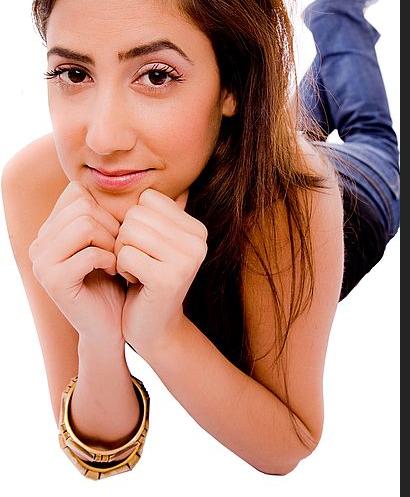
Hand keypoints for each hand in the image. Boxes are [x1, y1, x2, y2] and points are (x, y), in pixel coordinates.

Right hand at [29, 181, 125, 343]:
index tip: (115, 234)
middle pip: (82, 205)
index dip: (104, 208)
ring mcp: (41, 261)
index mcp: (50, 229)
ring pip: (84, 224)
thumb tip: (131, 178)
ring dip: (110, 241)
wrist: (111, 324)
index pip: (76, 191)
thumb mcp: (110, 239)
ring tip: (116, 259)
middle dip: (110, 225)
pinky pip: (89, 252)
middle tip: (119, 249)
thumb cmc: (115, 279)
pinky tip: (112, 271)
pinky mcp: (52, 281)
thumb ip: (107, 211)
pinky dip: (109, 259)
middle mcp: (39, 242)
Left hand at [115, 188, 207, 352]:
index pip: (148, 199)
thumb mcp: (153, 241)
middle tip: (138, 262)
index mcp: (197, 228)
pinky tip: (136, 283)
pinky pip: (125, 255)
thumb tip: (134, 171)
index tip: (145, 248)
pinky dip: (121, 269)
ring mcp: (187, 259)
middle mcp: (199, 240)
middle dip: (125, 240)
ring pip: (128, 233)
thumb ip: (152, 213)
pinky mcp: (170, 278)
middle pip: (136, 215)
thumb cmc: (147, 277)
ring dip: (122, 254)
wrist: (154, 327)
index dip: (135, 222)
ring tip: (137, 271)